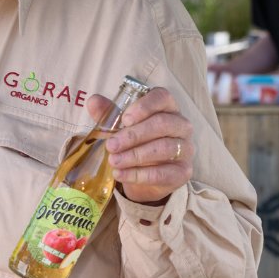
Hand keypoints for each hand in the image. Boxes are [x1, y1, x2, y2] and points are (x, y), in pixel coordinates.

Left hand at [87, 86, 192, 204]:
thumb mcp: (119, 129)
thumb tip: (93, 101)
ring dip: (135, 155)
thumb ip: (109, 115)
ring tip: (113, 161)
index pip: (162, 97)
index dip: (144, 106)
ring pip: (164, 148)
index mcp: (167, 108)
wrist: (144, 180)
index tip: (124, 119)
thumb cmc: (134, 146)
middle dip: (133, 135)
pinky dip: (138, 174)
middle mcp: (181, 126)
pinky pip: (162, 173)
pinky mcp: (182, 172)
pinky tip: (120, 174)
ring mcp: (185, 149)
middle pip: (162, 123)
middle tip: (111, 145)